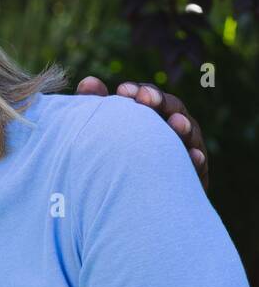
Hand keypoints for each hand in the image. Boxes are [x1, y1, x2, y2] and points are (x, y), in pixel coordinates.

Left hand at [76, 77, 207, 189]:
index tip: (122, 91)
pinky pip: (197, 168)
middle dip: (160, 102)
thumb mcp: (94, 131)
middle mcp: (170, 132)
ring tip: (175, 124)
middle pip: (173, 110)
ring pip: (189, 135)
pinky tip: (192, 156)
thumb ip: (91, 106)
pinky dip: (195, 161)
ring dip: (183, 127)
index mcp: (148, 117)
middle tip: (146, 99)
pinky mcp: (190, 179)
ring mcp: (183, 154)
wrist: (116, 204)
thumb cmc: (103, 159)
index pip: (148, 98)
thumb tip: (89, 81)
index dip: (139, 91)